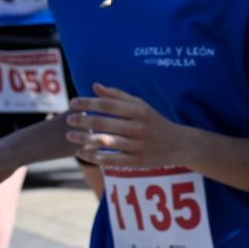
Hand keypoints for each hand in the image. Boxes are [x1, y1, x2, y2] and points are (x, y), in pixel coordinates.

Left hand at [66, 85, 186, 168]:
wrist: (180, 144)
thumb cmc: (155, 122)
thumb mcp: (141, 106)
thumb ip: (118, 96)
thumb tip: (95, 86)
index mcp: (139, 111)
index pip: (108, 105)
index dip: (88, 103)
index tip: (73, 103)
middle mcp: (139, 127)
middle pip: (104, 122)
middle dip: (82, 120)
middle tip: (69, 120)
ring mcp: (138, 145)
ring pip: (105, 142)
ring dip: (84, 139)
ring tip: (69, 136)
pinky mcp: (138, 162)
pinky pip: (111, 160)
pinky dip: (94, 157)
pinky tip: (82, 153)